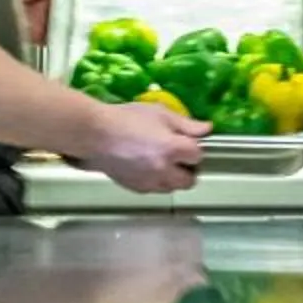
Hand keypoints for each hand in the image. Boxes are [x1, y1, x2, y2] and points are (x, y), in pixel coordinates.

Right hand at [76, 100, 205, 195]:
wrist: (94, 134)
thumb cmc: (126, 118)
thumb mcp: (159, 113)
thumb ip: (186, 124)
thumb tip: (207, 129)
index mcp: (173, 149)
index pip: (198, 155)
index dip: (193, 147)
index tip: (185, 140)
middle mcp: (164, 170)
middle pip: (190, 180)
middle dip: (188, 168)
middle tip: (177, 155)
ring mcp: (150, 182)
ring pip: (173, 187)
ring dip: (173, 177)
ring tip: (161, 161)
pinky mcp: (136, 188)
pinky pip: (155, 189)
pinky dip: (156, 180)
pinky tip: (145, 166)